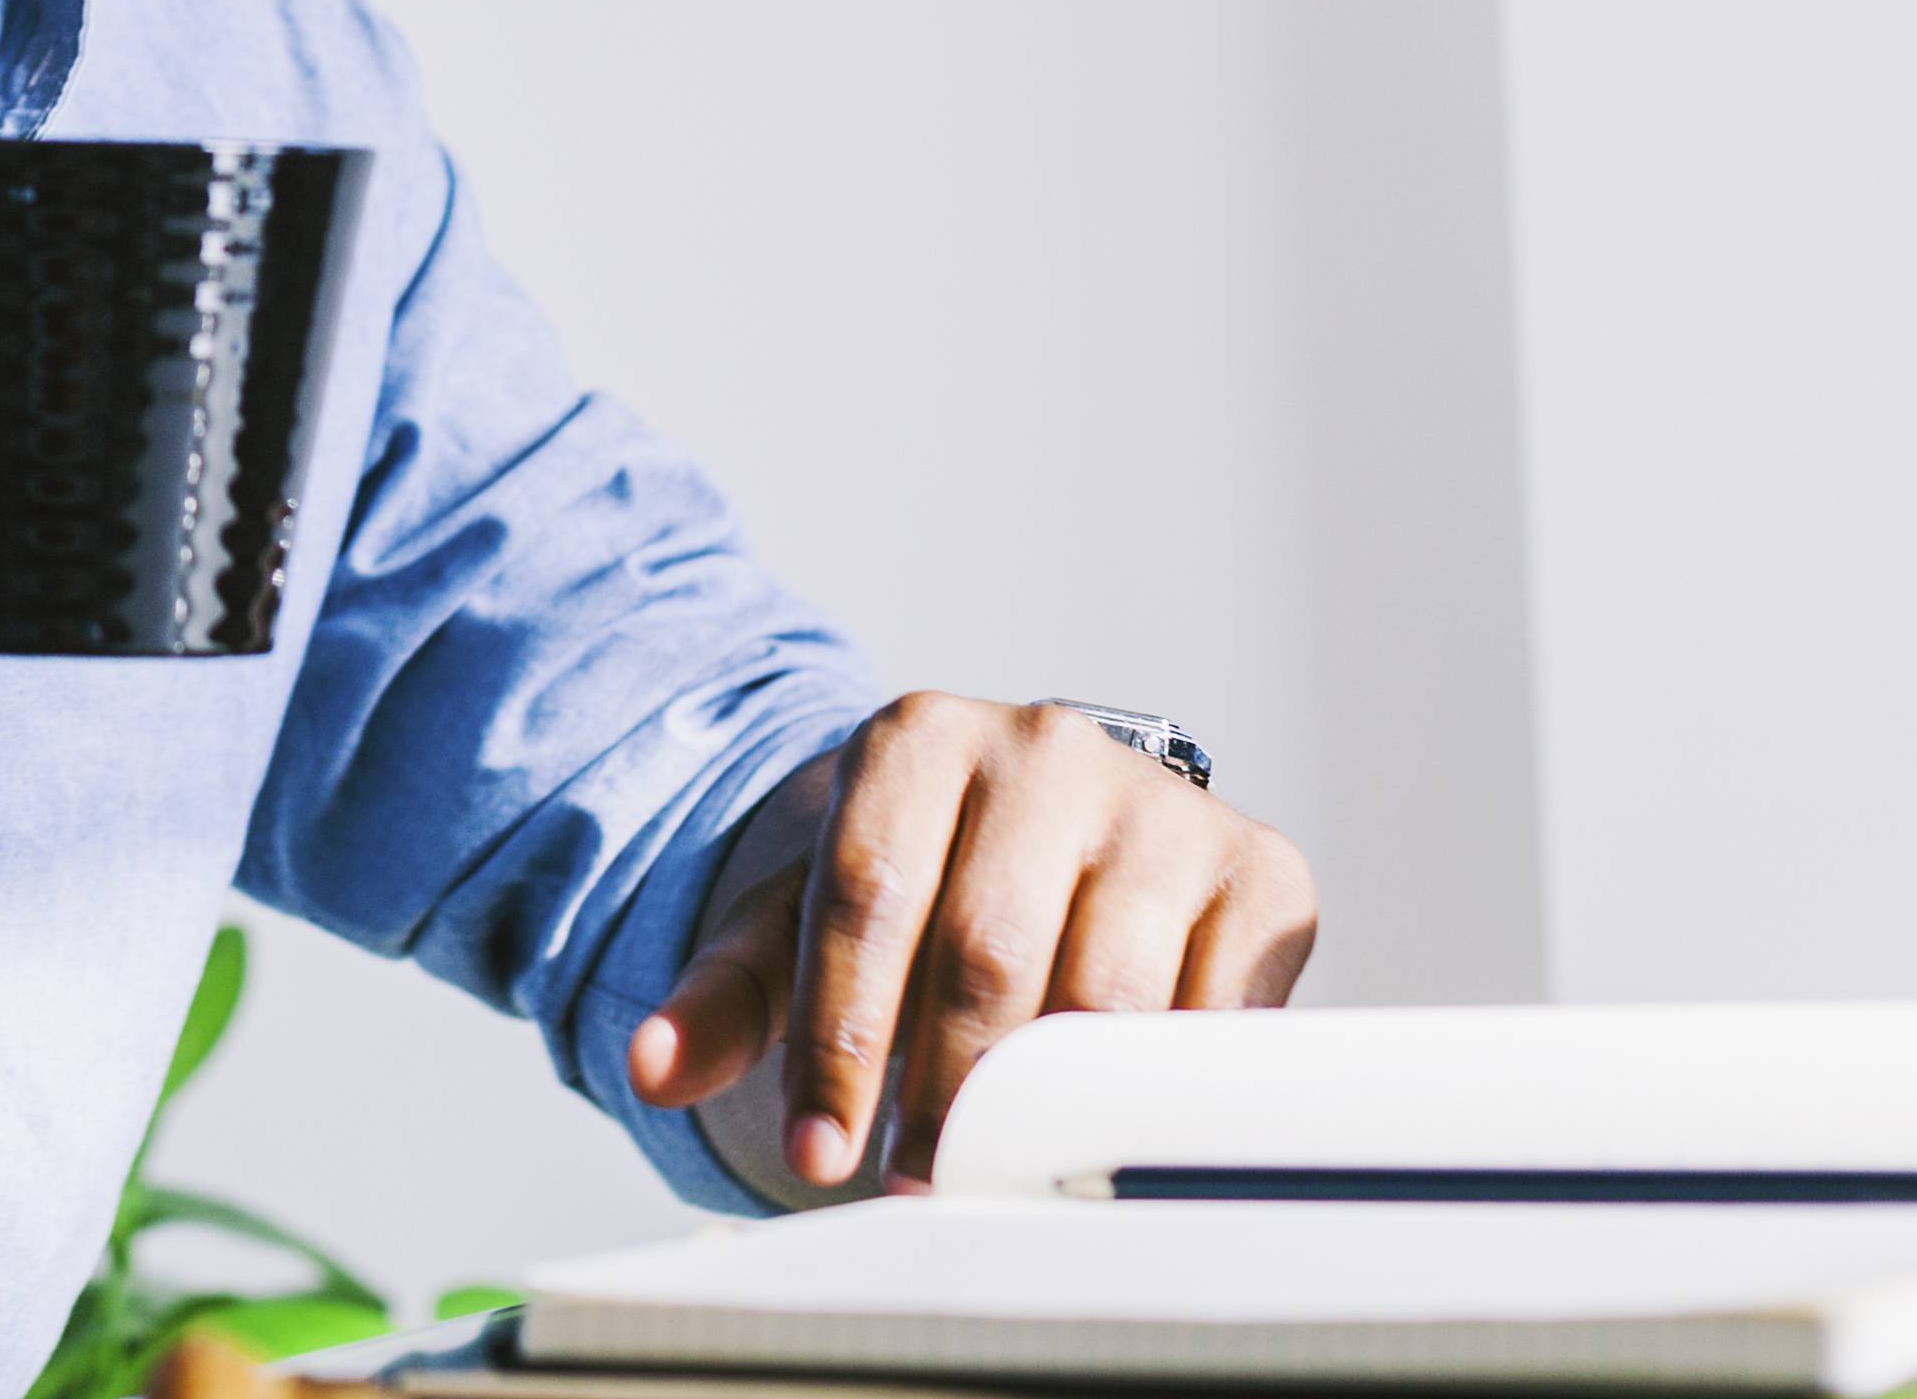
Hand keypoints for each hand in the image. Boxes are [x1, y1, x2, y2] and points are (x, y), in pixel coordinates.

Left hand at [630, 693, 1314, 1196]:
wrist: (1021, 835)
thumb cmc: (900, 886)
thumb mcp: (793, 923)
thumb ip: (724, 996)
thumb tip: (653, 1066)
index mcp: (921, 737)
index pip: (868, 896)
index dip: (842, 1040)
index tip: (818, 1150)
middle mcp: (1049, 745)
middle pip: (988, 949)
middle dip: (940, 1089)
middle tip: (908, 1179)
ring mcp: (1163, 805)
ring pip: (1107, 992)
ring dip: (1050, 1105)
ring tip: (996, 1167)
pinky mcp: (1263, 871)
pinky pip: (1219, 1009)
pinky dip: (1161, 1085)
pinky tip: (1107, 1127)